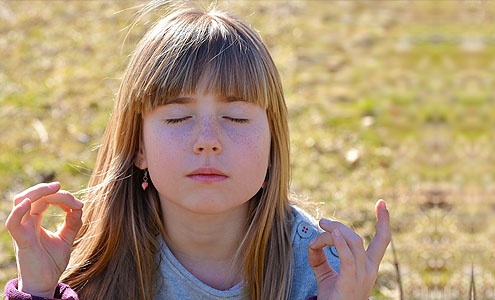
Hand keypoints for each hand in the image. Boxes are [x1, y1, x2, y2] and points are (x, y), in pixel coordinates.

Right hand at [5, 182, 82, 297]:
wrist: (45, 284)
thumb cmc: (51, 262)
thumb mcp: (66, 238)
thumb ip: (72, 222)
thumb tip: (79, 206)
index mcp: (35, 221)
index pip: (43, 200)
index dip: (60, 196)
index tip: (78, 204)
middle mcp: (27, 223)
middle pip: (30, 196)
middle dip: (46, 189)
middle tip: (60, 186)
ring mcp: (23, 231)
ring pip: (20, 202)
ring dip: (36, 192)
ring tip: (52, 189)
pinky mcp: (21, 241)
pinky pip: (13, 223)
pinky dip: (18, 211)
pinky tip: (28, 204)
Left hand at [308, 199, 390, 299]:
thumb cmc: (332, 297)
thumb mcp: (325, 273)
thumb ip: (319, 256)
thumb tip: (311, 242)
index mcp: (368, 267)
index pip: (382, 241)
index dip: (384, 221)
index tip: (382, 203)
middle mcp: (368, 270)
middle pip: (357, 238)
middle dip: (339, 226)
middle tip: (322, 221)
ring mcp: (361, 276)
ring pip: (352, 242)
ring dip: (334, 231)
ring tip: (321, 226)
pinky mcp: (349, 282)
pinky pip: (348, 258)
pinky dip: (340, 244)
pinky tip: (332, 234)